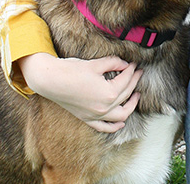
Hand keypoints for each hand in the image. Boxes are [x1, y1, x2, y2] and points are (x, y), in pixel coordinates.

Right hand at [17, 52, 141, 132]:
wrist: (51, 81)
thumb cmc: (72, 70)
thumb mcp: (96, 63)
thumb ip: (114, 63)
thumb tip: (125, 64)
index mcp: (108, 93)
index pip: (126, 80)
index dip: (131, 70)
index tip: (134, 63)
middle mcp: (104, 108)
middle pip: (125, 95)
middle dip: (133, 82)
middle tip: (137, 72)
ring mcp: (95, 116)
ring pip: (120, 116)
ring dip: (130, 106)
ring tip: (136, 95)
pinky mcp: (87, 119)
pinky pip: (104, 127)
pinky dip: (115, 126)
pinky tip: (121, 121)